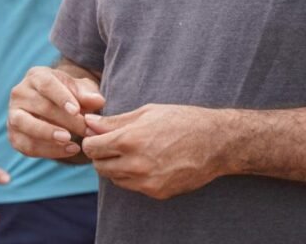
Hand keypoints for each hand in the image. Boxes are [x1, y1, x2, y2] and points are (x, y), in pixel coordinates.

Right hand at [7, 66, 104, 160]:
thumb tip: (98, 101)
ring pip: (26, 124)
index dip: (61, 97)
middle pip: (41, 106)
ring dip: (49, 134)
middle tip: (88, 131)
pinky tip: (69, 150)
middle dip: (67, 121)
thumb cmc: (69, 96)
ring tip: (70, 141)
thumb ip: (88, 94)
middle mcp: (20, 93)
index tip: (77, 110)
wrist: (55, 109)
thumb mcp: (80, 90)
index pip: (46, 84)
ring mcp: (13, 114)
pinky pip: (28, 145)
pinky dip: (49, 150)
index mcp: (35, 76)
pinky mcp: (14, 136)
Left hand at [81, 104, 230, 199]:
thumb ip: (114, 121)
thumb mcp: (146, 112)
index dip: (91, 140)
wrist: (216, 143)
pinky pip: (132, 187)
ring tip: (129, 152)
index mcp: (130, 140)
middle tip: (110, 143)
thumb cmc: (181, 120)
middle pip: (99, 166)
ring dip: (114, 166)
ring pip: (114, 179)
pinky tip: (143, 162)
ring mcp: (147, 182)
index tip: (96, 135)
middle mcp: (136, 164)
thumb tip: (89, 122)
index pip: (92, 148)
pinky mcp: (158, 192)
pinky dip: (131, 176)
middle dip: (100, 154)